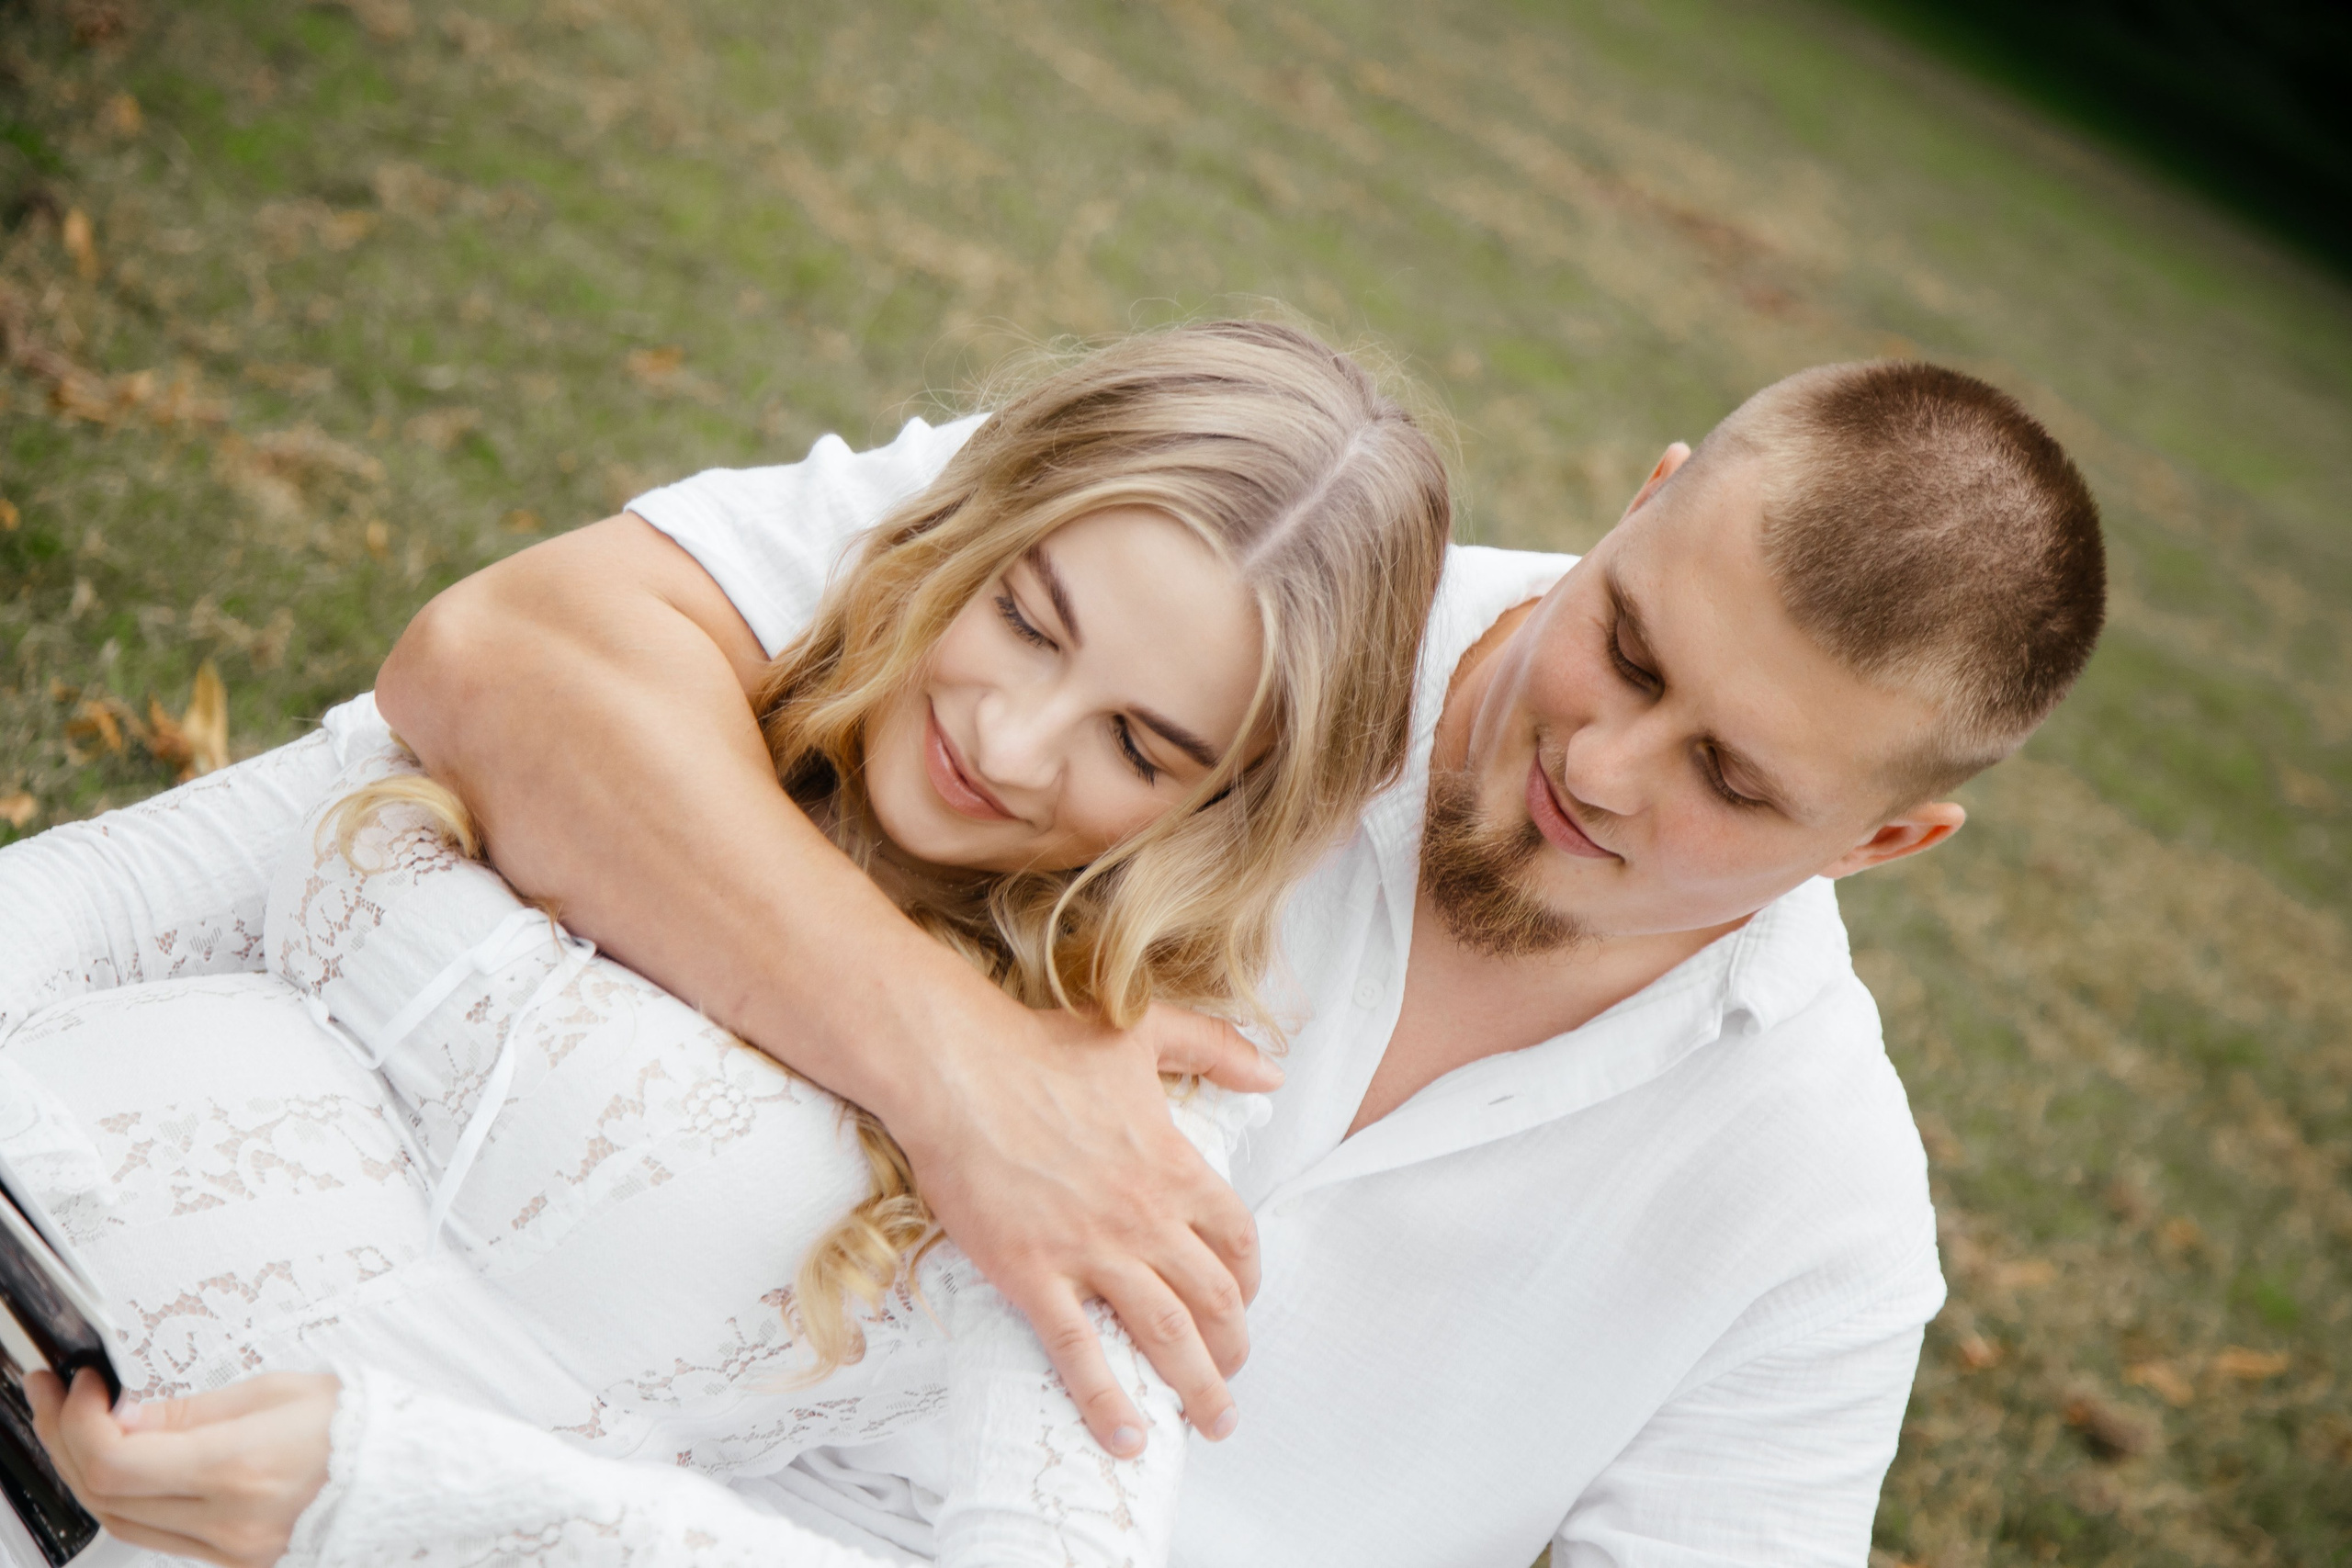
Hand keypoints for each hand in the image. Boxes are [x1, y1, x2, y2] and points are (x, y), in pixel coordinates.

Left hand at [26, 1366, 338, 1567]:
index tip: (85, 1385)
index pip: (118, 1459)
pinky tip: (122, 1462)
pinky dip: (127, 1497)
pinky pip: (156, 1535)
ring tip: (81, 1425)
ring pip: (121, 1520)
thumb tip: (121, 1414)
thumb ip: (189, 1412)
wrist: (406, 1473)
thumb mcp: (273, 1392)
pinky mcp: (233, 1561)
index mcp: (241, 1467)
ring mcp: (230, 1549)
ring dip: (88, 1470)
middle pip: (106, 1493)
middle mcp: (230, 1520)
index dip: (81, 1420)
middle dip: (68, 1438)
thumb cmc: (356, 1425)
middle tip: (61, 1396)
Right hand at [896, 1000, 1277, 1457]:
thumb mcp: (1146, 1031)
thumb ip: (1217, 1049)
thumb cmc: (1042, 1045)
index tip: (1241, 1305)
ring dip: (1197, 1389)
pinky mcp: (1033, 1274)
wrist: (955, 1066)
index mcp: (1174, 1168)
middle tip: (1231, 1381)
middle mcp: (1145, 1218)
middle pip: (1214, 1303)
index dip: (1248, 1283)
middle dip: (1233, 1350)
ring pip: (1165, 1337)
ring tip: (1210, 1424)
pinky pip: (1079, 1351)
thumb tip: (1274, 1068)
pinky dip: (1107, 1400)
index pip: (1237, 1243)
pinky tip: (1125, 1438)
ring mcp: (1091, 1250)